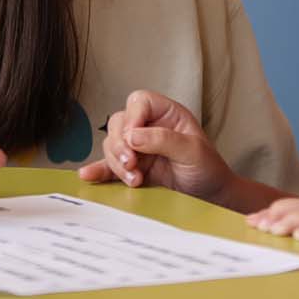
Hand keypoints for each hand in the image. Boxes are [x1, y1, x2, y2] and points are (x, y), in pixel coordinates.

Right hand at [76, 89, 232, 203]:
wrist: (210, 196)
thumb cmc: (208, 168)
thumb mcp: (192, 151)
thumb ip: (164, 140)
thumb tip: (132, 136)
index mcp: (166, 114)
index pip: (140, 102)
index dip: (133, 118)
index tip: (134, 140)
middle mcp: (149, 127)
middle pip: (119, 124)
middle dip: (121, 145)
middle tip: (132, 164)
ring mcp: (138, 148)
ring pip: (112, 145)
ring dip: (117, 163)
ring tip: (134, 180)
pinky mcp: (131, 168)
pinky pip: (109, 166)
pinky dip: (98, 171)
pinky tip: (88, 176)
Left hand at [247, 198, 298, 246]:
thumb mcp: (290, 249)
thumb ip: (277, 232)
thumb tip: (252, 221)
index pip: (296, 206)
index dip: (273, 211)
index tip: (252, 222)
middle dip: (283, 212)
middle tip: (263, 227)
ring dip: (295, 220)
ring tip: (276, 231)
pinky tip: (298, 236)